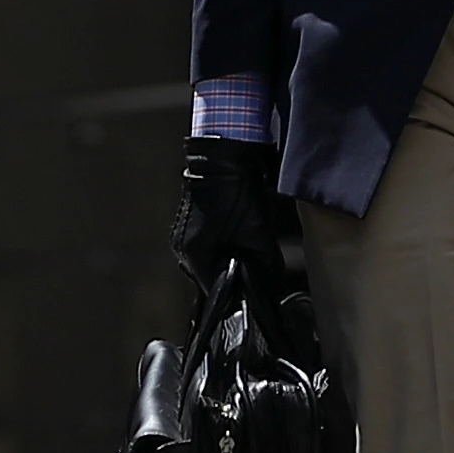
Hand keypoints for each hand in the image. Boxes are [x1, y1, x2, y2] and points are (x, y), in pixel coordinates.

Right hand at [172, 137, 284, 291]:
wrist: (224, 158)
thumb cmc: (238, 193)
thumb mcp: (258, 233)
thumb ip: (264, 264)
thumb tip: (271, 285)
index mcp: (194, 254)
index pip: (214, 290)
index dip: (235, 294)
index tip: (252, 294)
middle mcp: (183, 249)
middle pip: (209, 278)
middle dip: (231, 278)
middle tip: (253, 274)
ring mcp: (182, 236)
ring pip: (207, 263)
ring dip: (225, 263)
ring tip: (245, 255)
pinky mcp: (188, 225)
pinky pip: (205, 249)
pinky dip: (220, 249)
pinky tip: (236, 241)